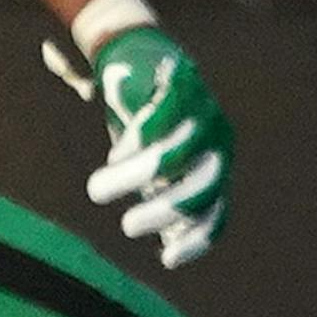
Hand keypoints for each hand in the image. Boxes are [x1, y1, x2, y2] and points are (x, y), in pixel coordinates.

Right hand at [43, 25, 233, 269]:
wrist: (139, 57)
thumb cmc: (149, 122)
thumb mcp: (159, 164)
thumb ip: (165, 193)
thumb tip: (168, 240)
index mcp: (217, 166)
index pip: (216, 212)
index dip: (196, 239)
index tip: (166, 260)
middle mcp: (218, 142)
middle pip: (199, 189)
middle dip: (162, 212)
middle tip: (127, 227)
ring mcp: (203, 112)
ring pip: (171, 156)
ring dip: (133, 178)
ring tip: (98, 190)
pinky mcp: (180, 85)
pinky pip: (158, 122)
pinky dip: (134, 143)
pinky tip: (116, 155)